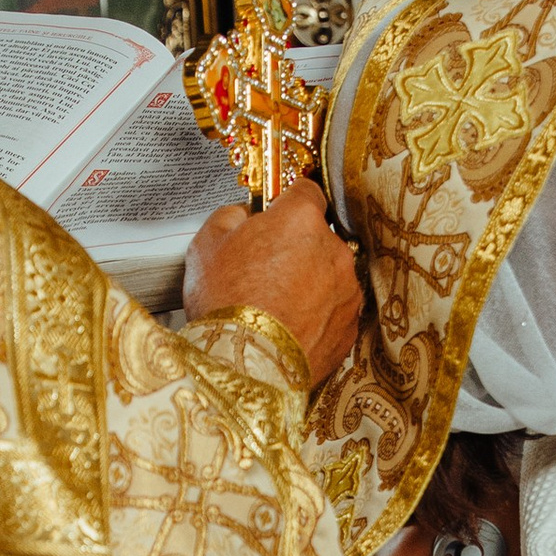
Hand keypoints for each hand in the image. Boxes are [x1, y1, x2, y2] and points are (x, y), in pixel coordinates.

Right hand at [183, 181, 360, 386]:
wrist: (245, 365)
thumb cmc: (226, 304)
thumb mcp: (206, 243)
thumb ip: (229, 215)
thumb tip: (241, 215)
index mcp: (301, 219)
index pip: (306, 189)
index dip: (285, 201)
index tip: (275, 212)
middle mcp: (333, 250)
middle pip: (317, 236)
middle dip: (295, 246)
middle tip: (263, 267)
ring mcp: (346, 289)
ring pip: (328, 274)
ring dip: (308, 282)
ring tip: (273, 304)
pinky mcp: (349, 326)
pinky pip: (333, 310)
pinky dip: (316, 315)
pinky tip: (287, 325)